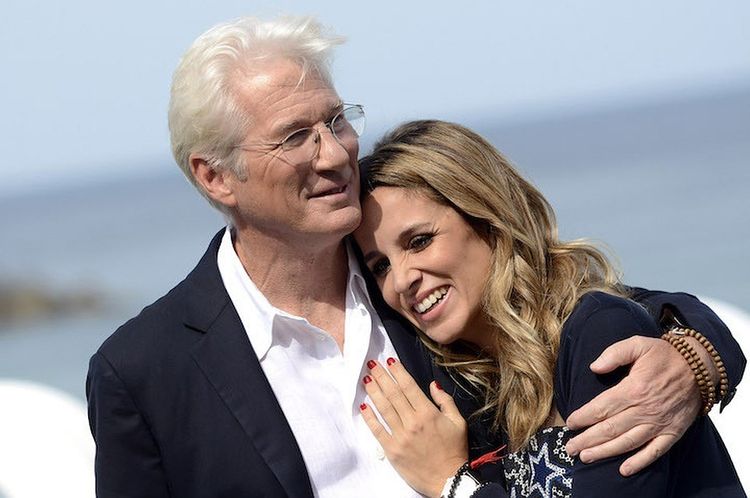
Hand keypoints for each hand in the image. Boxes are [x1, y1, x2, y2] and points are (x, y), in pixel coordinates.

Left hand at [360, 358, 467, 497]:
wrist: (448, 480)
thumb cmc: (455, 450)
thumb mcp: (458, 422)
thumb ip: (445, 401)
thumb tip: (433, 384)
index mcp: (428, 413)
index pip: (408, 386)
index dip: (397, 372)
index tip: (389, 361)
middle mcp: (412, 422)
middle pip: (393, 394)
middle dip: (381, 377)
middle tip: (371, 364)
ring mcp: (401, 436)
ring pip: (383, 408)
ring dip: (373, 392)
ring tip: (365, 379)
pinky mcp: (392, 450)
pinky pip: (377, 430)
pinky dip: (369, 418)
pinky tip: (363, 406)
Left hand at [565, 336, 700, 475]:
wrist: (701, 366)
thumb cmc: (665, 355)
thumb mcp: (637, 344)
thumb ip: (614, 354)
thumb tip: (594, 367)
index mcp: (634, 389)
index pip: (602, 407)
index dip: (584, 417)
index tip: (570, 423)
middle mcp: (645, 410)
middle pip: (610, 429)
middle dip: (587, 439)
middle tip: (570, 447)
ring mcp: (659, 423)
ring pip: (627, 443)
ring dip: (605, 452)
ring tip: (586, 457)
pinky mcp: (673, 432)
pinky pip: (655, 451)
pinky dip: (639, 462)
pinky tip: (624, 470)